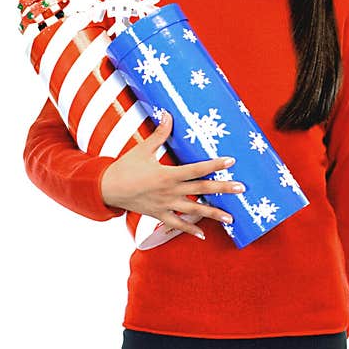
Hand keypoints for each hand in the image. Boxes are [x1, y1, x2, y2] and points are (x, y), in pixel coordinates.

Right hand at [100, 110, 243, 238]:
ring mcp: (166, 205)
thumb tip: (167, 113)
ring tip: (231, 218)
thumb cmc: (125, 167)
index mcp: (168, 174)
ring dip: (213, 214)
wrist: (106, 189)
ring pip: (194, 211)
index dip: (215, 165)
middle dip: (223, 189)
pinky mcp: (159, 215)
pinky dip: (190, 230)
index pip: (197, 169)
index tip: (231, 161)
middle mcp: (170, 191)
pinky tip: (204, 235)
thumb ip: (159, 133)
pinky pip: (177, 225)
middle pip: (202, 190)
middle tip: (241, 189)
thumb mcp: (143, 149)